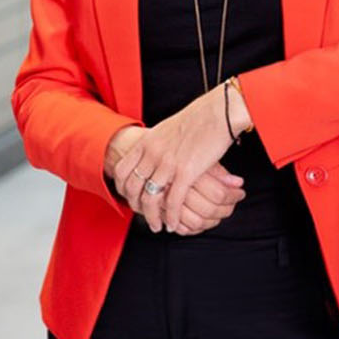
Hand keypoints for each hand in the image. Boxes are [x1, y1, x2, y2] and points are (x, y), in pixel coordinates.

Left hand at [111, 86, 242, 231]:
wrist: (217, 112)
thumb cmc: (197, 119)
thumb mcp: (167, 129)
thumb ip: (156, 143)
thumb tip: (151, 151)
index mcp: (146, 142)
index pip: (122, 170)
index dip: (122, 188)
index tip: (128, 198)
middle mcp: (152, 153)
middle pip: (133, 188)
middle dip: (136, 207)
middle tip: (143, 216)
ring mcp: (167, 164)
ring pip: (151, 199)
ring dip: (153, 217)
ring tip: (158, 226)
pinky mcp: (186, 172)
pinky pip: (173, 201)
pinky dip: (172, 216)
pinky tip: (173, 224)